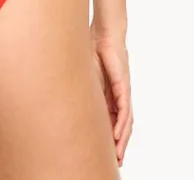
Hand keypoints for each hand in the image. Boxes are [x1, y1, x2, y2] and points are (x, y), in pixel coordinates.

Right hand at [90, 28, 132, 167]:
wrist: (103, 34)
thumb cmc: (93, 50)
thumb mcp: (85, 75)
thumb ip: (82, 88)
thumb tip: (67, 99)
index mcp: (108, 94)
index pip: (110, 120)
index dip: (108, 136)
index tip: (103, 151)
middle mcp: (118, 96)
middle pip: (121, 125)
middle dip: (118, 144)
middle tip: (115, 160)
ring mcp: (122, 92)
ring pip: (125, 122)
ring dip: (122, 140)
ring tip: (118, 155)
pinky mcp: (124, 87)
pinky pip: (125, 111)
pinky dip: (122, 125)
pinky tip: (119, 137)